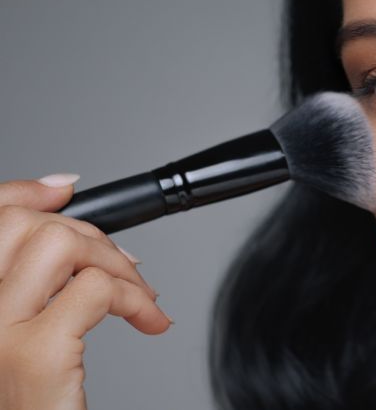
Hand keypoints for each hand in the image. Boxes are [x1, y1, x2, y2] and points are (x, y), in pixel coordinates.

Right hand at [0, 174, 170, 409]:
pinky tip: (148, 321)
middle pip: (28, 225)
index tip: (63, 193)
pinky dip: (137, 299)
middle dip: (94, 238)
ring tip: (139, 297)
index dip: (27, 193)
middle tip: (124, 272)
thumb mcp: (22, 328)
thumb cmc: (31, 397)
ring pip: (62, 244)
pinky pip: (99, 289)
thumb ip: (33, 269)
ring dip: (118, 264)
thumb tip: (59, 192)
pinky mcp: (37, 353)